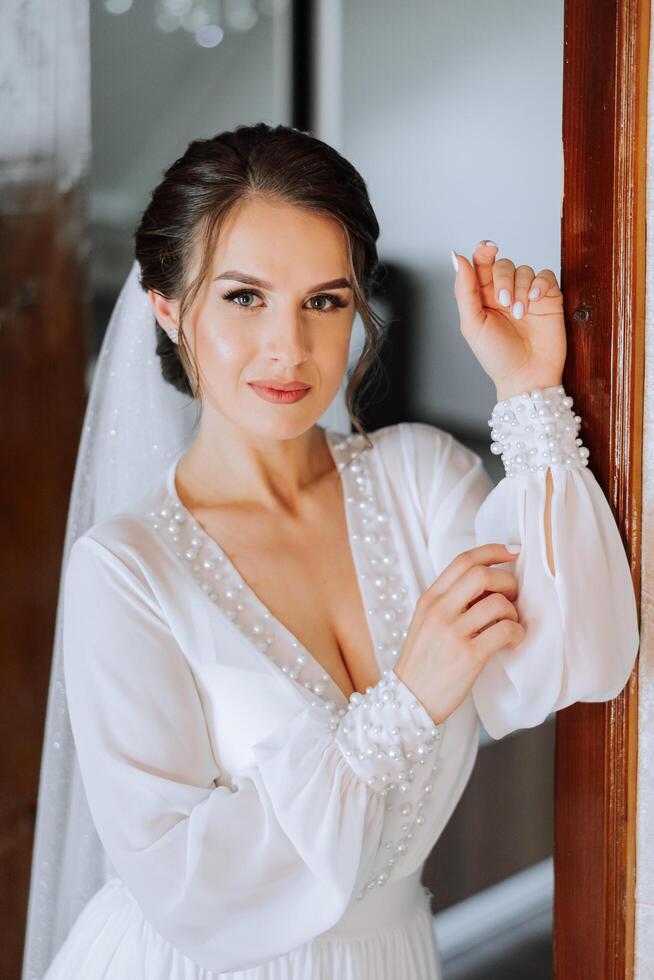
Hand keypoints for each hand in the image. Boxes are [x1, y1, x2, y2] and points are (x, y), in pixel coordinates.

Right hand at [394, 543, 524, 724]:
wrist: (408, 700)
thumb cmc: (423, 662)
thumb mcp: (427, 622)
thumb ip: (451, 601)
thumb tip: (489, 584)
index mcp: (430, 599)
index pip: (463, 561)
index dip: (492, 551)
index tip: (511, 553)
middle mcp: (440, 610)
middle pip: (482, 574)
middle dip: (507, 581)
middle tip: (512, 597)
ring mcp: (453, 632)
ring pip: (498, 603)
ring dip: (513, 612)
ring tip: (510, 625)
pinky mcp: (469, 656)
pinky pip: (504, 631)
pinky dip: (516, 633)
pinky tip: (511, 641)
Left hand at [451, 241, 566, 399]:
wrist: (526, 377)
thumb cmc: (497, 357)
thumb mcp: (472, 324)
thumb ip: (464, 290)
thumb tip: (457, 257)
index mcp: (482, 297)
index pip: (482, 263)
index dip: (484, 250)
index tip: (488, 247)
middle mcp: (505, 293)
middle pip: (503, 264)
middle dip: (503, 279)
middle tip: (504, 303)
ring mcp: (527, 295)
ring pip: (525, 270)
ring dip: (521, 288)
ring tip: (520, 314)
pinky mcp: (548, 299)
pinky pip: (546, 276)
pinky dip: (540, 284)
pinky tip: (535, 300)